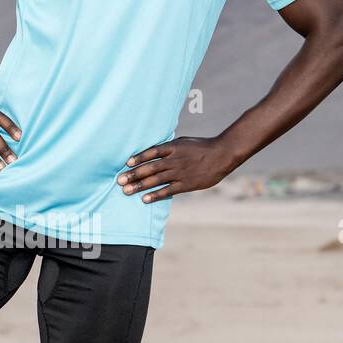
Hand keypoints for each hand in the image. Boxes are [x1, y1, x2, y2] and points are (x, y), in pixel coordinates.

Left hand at [116, 135, 236, 200]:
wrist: (222, 154)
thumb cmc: (201, 147)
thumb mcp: (183, 142)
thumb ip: (168, 148)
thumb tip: (153, 151)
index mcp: (173, 147)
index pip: (151, 152)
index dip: (138, 158)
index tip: (127, 163)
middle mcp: (174, 159)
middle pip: (150, 168)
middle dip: (133, 175)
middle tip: (119, 181)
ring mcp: (180, 172)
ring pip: (156, 180)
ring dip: (139, 186)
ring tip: (126, 191)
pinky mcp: (186, 184)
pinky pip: (168, 190)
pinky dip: (155, 195)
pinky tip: (144, 199)